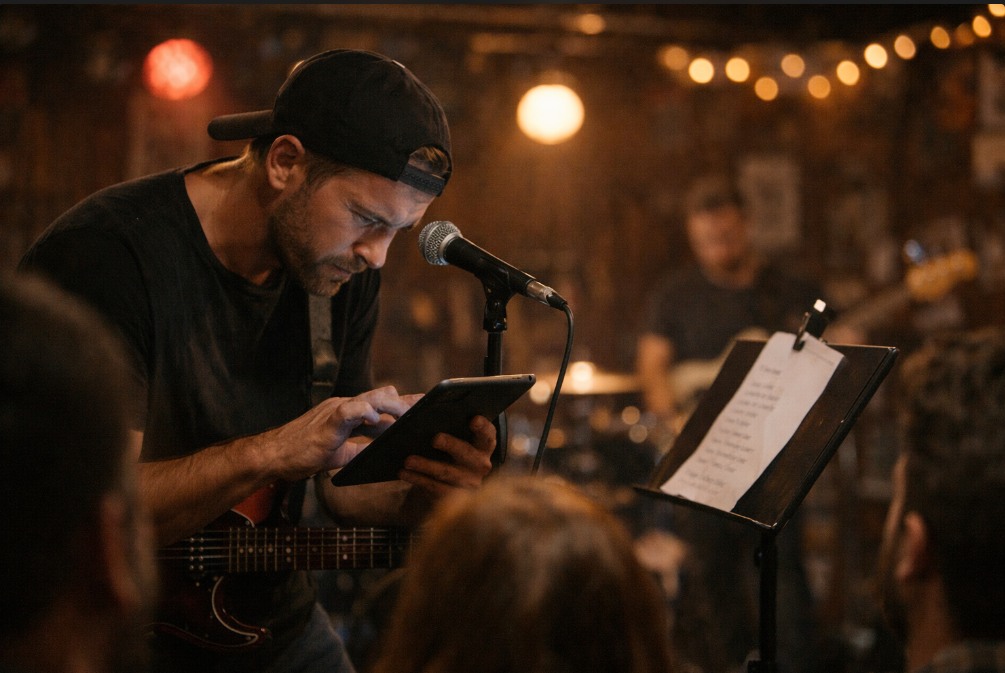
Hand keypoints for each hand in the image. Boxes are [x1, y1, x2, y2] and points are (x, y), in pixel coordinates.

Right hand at [266, 386, 420, 480]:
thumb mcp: (340, 454)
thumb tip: (382, 454)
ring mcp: (336, 411)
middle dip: (405, 402)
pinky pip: (348, 411)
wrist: (274, 456)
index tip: (425, 405)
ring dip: (391, 405)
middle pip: (381, 396)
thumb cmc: (303, 454)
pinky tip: (376, 419)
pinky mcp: (327, 422)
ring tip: (407, 413)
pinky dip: (364, 412)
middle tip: (425, 409)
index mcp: (348, 413)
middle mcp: (345, 406)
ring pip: (370, 398)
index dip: (404, 404)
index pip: (381, 404)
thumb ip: (360, 449)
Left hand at [398, 414, 495, 497]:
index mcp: (483, 446)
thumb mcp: (452, 436)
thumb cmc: (448, 449)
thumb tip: (420, 411)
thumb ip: (446, 423)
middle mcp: (481, 465)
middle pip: (467, 453)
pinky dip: (417, 479)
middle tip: (435, 438)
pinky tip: (404, 472)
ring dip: (426, 465)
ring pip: (447, 472)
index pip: (488, 435)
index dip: (483, 427)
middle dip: (451, 445)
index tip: (473, 418)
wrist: (446, 482)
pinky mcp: (453, 497)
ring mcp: (469, 483)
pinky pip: (435, 488)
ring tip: (408, 459)